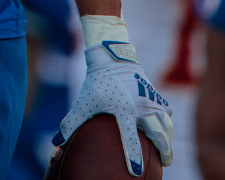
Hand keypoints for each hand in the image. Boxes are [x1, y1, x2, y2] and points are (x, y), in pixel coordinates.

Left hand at [56, 16, 173, 176]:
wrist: (112, 57)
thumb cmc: (97, 81)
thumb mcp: (83, 102)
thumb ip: (70, 123)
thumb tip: (56, 141)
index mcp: (123, 109)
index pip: (129, 138)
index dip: (133, 156)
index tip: (136, 173)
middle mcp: (141, 106)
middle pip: (158, 133)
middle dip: (164, 150)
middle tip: (165, 164)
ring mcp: (151, 99)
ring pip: (166, 123)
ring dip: (168, 138)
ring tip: (168, 152)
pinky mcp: (156, 94)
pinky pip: (166, 110)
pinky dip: (167, 121)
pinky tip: (166, 128)